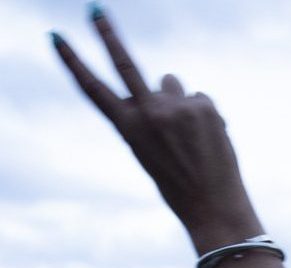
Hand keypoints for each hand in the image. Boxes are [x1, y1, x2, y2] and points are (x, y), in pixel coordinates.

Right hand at [52, 9, 256, 248]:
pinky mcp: (202, 104)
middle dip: (107, 34)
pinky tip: (210, 141)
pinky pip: (199, 98)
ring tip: (190, 136)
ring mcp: (175, 107)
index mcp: (129, 130)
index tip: (57, 37)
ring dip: (178, 100)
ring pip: (171, 83)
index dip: (73, 62)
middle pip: (124, 63)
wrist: (214, 207)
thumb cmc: (180, 185)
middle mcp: (148, 114)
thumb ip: (150, 116)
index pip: (94, 90)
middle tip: (95, 10)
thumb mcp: (151, 153)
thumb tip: (165, 81)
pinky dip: (204, 115)